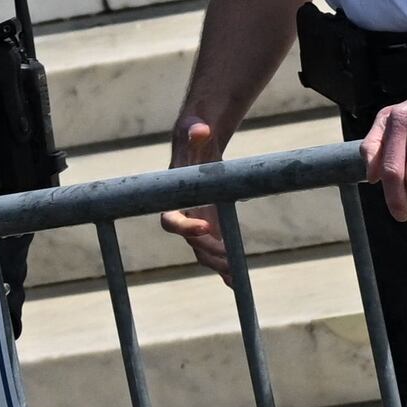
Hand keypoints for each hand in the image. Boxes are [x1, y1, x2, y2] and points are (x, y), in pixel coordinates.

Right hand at [159, 113, 236, 273]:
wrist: (198, 137)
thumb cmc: (193, 130)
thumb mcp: (193, 125)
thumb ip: (194, 129)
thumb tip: (201, 130)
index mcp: (174, 194)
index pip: (170, 218)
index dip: (184, 226)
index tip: (205, 227)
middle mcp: (182, 210)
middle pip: (189, 241)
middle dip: (207, 251)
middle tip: (228, 259)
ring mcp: (196, 218)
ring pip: (202, 249)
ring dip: (217, 262)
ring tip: (235, 274)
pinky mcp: (210, 220)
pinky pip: (214, 246)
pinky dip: (222, 263)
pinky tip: (234, 281)